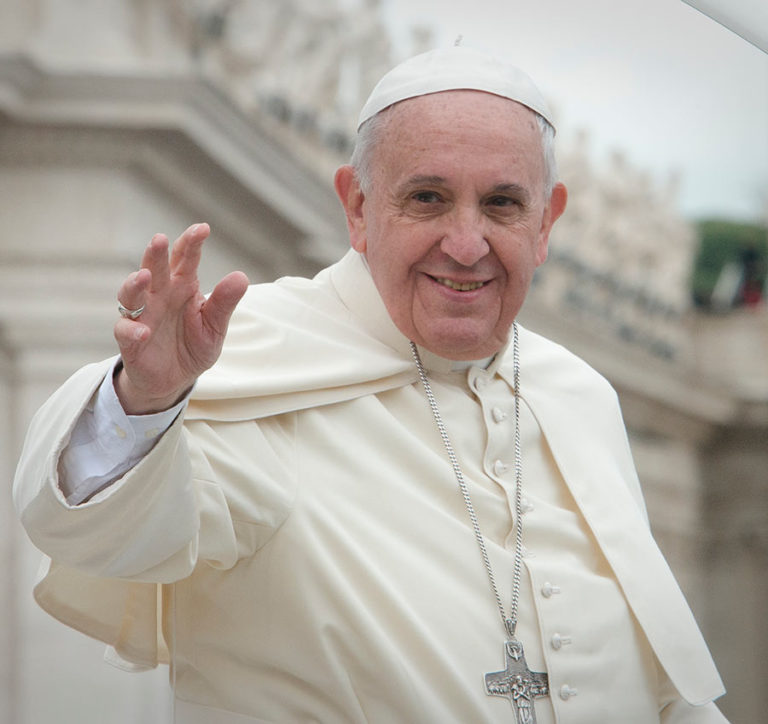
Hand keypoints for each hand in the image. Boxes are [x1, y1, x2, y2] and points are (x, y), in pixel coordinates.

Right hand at [113, 223, 248, 414]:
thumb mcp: (215, 326)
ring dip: (135, 284)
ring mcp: (142, 316)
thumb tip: (241, 277)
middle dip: (156, 254)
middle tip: (160, 239)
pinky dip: (133, 330)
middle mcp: (159, 296)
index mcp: (182, 287)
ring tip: (144, 276)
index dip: (191, 243)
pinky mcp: (131, 341)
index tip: (202, 229)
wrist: (176, 380)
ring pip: (131, 294)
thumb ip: (224, 303)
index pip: (185, 259)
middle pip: (155, 269)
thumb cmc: (194, 346)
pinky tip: (144, 331)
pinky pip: (126, 331)